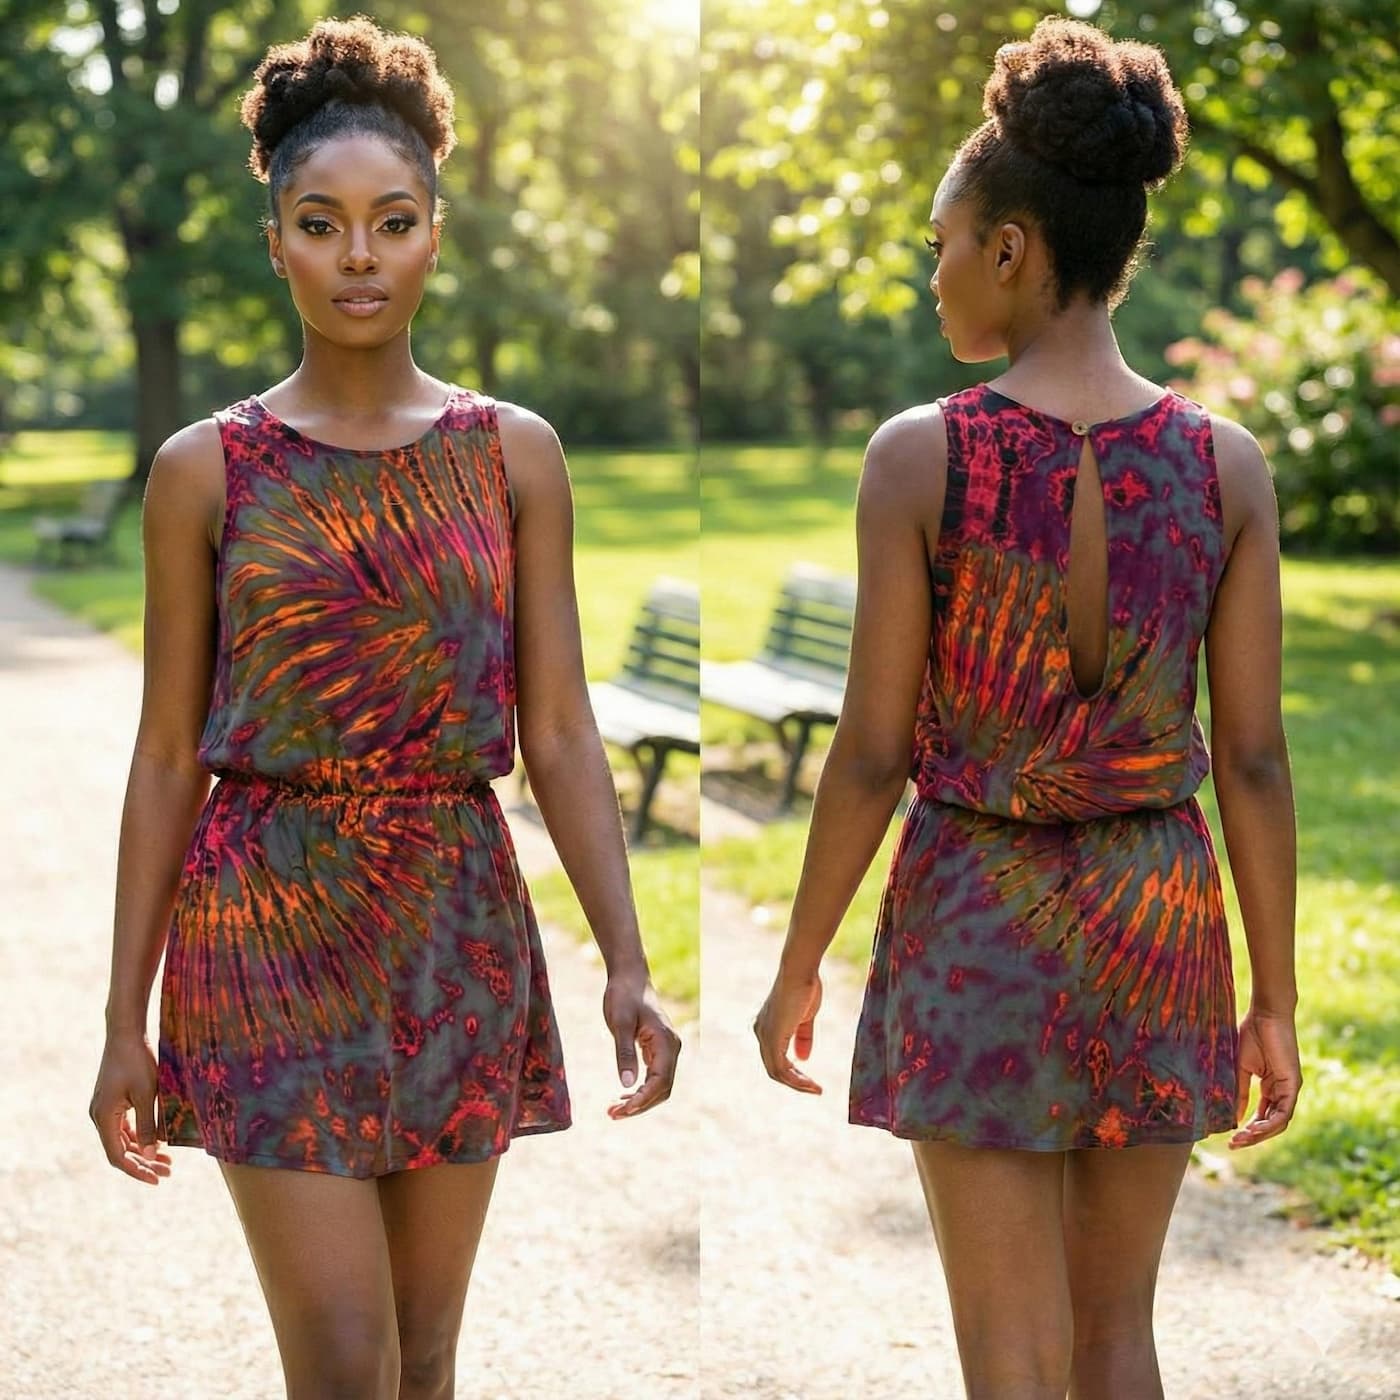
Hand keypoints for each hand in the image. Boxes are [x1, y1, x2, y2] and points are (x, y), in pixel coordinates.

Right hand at [89, 1031, 172, 1184]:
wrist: (126, 1034)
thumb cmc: (137, 1061)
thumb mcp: (147, 1094)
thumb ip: (148, 1125)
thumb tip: (150, 1155)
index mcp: (104, 1117)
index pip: (117, 1156)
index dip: (137, 1170)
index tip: (157, 1179)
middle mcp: (99, 1116)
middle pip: (120, 1150)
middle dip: (144, 1162)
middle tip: (169, 1171)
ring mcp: (104, 1109)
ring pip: (123, 1139)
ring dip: (142, 1150)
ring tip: (167, 1159)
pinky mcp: (112, 1101)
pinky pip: (124, 1126)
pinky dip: (139, 1136)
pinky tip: (157, 1140)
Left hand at [602, 969, 680, 1118]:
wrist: (629, 976)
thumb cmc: (623, 995)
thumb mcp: (619, 1024)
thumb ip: (624, 1053)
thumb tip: (626, 1084)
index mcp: (666, 1042)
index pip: (660, 1082)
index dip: (642, 1100)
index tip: (621, 1110)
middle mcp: (671, 1048)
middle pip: (662, 1089)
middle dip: (640, 1105)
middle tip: (612, 1114)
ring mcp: (666, 1049)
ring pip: (659, 1085)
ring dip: (640, 1100)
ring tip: (614, 1110)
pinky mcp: (657, 1048)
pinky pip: (654, 1076)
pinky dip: (641, 1089)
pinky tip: (623, 1096)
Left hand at [753, 966, 823, 1093]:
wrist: (800, 971)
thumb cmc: (804, 986)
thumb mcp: (805, 1017)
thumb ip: (802, 1037)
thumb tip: (803, 1058)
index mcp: (767, 1026)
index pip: (775, 1057)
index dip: (792, 1072)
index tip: (810, 1080)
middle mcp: (761, 1032)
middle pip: (773, 1069)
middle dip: (795, 1082)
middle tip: (814, 1089)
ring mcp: (764, 1036)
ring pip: (776, 1072)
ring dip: (797, 1084)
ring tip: (815, 1089)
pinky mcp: (772, 1038)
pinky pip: (781, 1068)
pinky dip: (796, 1079)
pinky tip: (810, 1083)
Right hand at [1228, 1005, 1301, 1149]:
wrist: (1265, 1014)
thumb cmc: (1252, 1034)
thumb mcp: (1241, 1068)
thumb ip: (1240, 1092)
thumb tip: (1235, 1116)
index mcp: (1271, 1086)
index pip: (1263, 1115)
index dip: (1248, 1129)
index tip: (1230, 1137)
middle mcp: (1283, 1091)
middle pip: (1272, 1123)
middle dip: (1253, 1137)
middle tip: (1234, 1144)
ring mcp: (1290, 1089)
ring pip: (1279, 1122)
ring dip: (1261, 1134)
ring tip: (1241, 1138)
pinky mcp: (1293, 1084)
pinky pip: (1284, 1112)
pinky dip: (1270, 1123)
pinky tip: (1253, 1129)